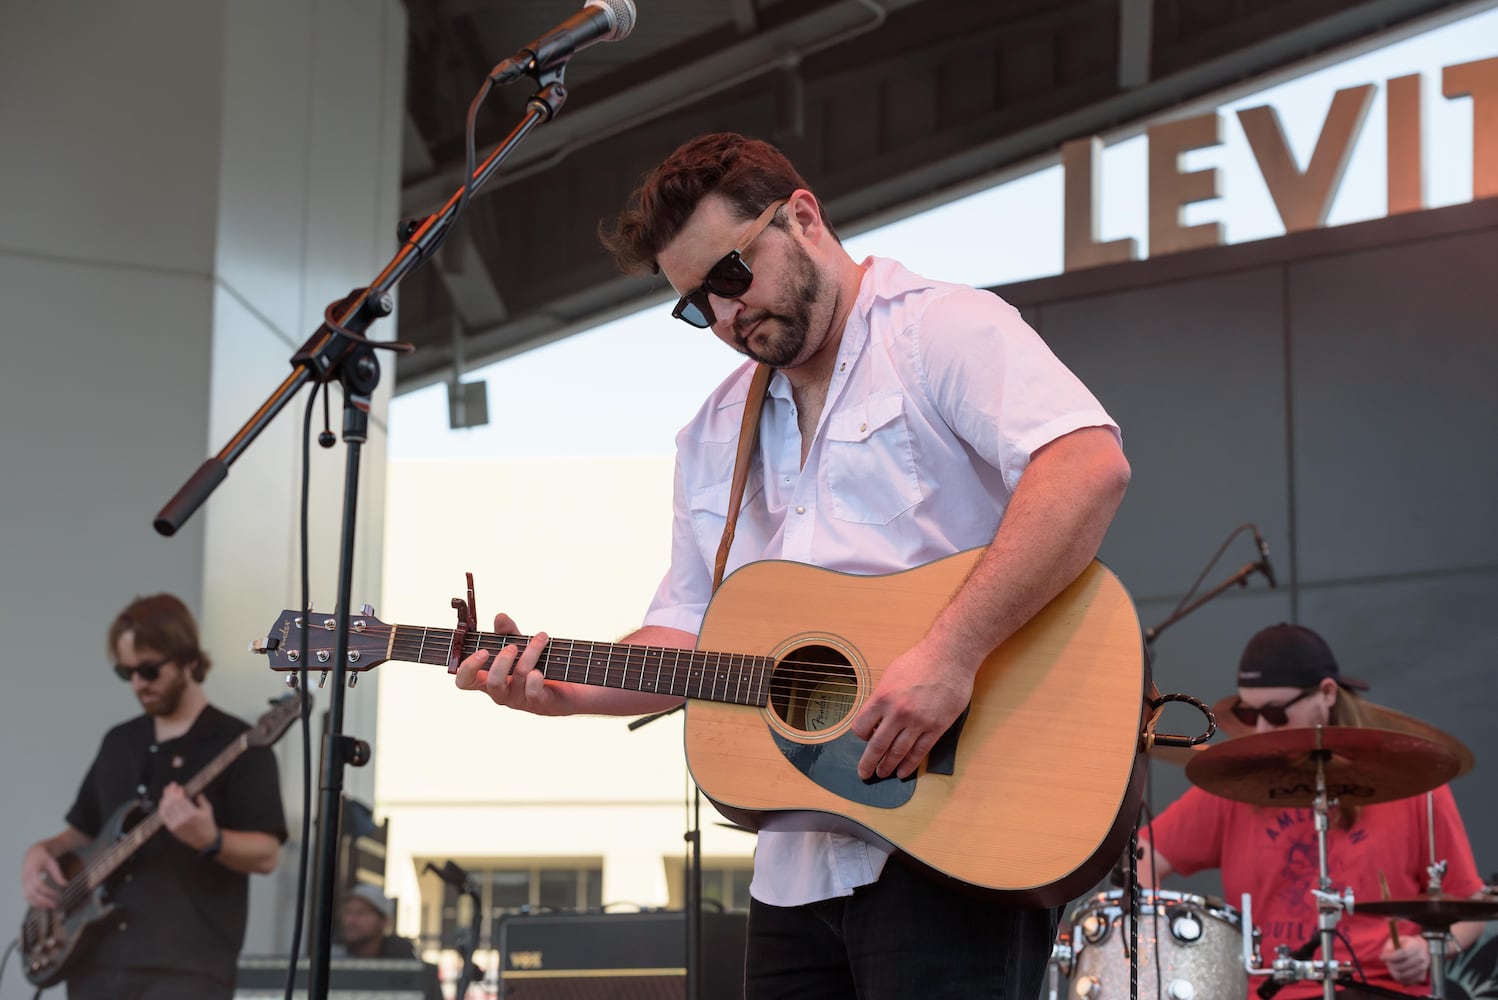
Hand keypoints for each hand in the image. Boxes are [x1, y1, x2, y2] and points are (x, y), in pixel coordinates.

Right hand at [21, 843, 64, 908]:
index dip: (47, 891)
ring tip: (50, 906)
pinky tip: (43, 904)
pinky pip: (26, 896)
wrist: (34, 854)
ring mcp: (23, 882)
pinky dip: (34, 902)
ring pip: (27, 896)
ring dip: (38, 903)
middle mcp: (25, 878)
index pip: (38, 884)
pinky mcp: (24, 886)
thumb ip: (58, 874)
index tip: (57, 895)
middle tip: (55, 905)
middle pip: (32, 893)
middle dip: (43, 900)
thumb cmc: (45, 858)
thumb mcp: (53, 864)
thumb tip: (65, 885)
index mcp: (32, 870)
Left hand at [159, 783, 217, 851]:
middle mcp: (182, 819)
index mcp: (192, 814)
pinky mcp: (172, 829)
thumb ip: (201, 799)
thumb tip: (195, 791)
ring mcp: (176, 825)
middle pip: (172, 803)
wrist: (204, 840)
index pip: (181, 800)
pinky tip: (162, 802)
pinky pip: (164, 817)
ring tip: (166, 792)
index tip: (178, 786)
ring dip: (165, 799)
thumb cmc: (207, 824)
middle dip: (170, 792)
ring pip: (166, 809)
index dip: (178, 792)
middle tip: (170, 786)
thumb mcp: (208, 810)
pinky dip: (162, 808)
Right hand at [453, 614, 558, 714]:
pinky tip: (542, 668)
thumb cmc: (538, 664)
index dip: (468, 668)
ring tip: (541, 639)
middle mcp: (502, 692)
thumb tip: (500, 617)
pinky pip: (533, 692)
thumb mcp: (520, 644)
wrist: (569, 680)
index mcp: (489, 679)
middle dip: (502, 660)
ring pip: (518, 678)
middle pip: (492, 682)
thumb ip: (507, 632)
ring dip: (530, 654)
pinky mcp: (539, 703)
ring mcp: (519, 699)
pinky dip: (536, 678)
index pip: (465, 681)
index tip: (483, 651)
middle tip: (513, 646)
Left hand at [850, 638, 974, 779]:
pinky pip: (919, 752)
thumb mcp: (890, 675)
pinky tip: (903, 772)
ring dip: (888, 766)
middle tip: (864, 773)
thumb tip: (875, 717)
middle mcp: (898, 713)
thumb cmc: (920, 661)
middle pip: (877, 746)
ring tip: (882, 774)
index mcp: (882, 698)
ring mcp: (918, 722)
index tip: (865, 738)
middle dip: (868, 763)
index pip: (862, 727)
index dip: (861, 736)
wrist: (950, 657)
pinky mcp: (936, 728)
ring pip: (898, 752)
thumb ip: (881, 697)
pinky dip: (909, 765)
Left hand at [1380, 935, 1429, 983]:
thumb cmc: (1406, 944)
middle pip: (1402, 966)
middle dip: (1391, 965)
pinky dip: (1399, 978)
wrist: (1421, 949)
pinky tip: (1397, 972)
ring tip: (1391, 967)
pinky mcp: (1421, 977)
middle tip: (1387, 963)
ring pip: (1404, 975)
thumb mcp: (1397, 940)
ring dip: (1394, 972)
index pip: (1404, 954)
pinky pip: (1407, 981)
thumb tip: (1384, 956)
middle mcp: (1422, 957)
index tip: (1382, 957)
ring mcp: (1423, 968)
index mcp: (1416, 946)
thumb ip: (1390, 947)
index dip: (1391, 957)